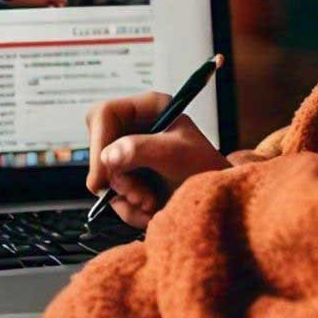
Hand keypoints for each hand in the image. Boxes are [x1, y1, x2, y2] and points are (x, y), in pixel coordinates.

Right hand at [86, 90, 228, 228]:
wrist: (219, 202)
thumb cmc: (207, 171)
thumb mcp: (177, 154)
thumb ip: (141, 150)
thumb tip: (109, 156)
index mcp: (148, 109)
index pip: (105, 114)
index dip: (99, 142)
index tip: (102, 175)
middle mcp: (135, 129)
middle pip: (99, 147)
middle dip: (118, 178)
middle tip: (139, 195)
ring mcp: (130, 155)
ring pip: (104, 175)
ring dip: (127, 196)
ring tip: (152, 202)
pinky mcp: (130, 179)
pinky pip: (112, 195)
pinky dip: (129, 208)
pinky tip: (151, 209)